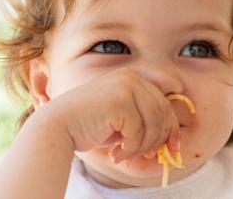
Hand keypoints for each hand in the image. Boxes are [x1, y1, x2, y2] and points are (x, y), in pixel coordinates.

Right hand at [41, 67, 179, 163]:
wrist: (58, 126)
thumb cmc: (90, 124)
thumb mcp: (123, 118)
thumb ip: (145, 119)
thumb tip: (172, 139)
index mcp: (134, 78)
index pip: (164, 101)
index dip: (173, 125)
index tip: (174, 146)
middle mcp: (132, 77)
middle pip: (163, 112)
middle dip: (160, 139)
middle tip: (149, 155)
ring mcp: (127, 86)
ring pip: (153, 123)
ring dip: (143, 146)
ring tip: (127, 155)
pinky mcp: (120, 100)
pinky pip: (138, 131)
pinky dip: (131, 149)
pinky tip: (116, 155)